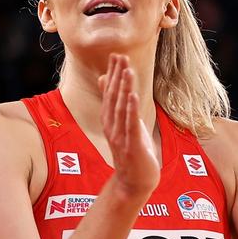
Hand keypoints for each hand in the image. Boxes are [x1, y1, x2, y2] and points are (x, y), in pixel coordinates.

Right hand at [100, 54, 158, 197]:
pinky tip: (133, 96)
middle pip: (113, 97)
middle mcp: (112, 126)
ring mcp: (120, 136)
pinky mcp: (132, 145)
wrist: (133, 182)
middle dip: (117, 76)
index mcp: (110, 120)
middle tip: (120, 56)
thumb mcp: (121, 123)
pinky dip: (131, 110)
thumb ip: (113, 103)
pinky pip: (131, 125)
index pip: (110, 93)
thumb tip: (104, 79)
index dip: (113, 74)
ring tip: (127, 70)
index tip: (116, 55)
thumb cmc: (131, 151)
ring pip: (122, 108)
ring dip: (124, 88)